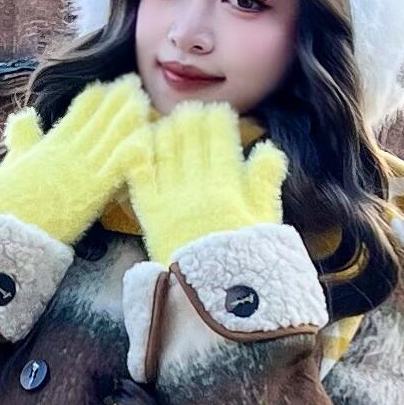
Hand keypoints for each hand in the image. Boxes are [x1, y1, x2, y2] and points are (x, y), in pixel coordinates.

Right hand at [0, 78, 154, 244]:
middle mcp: (71, 152)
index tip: (108, 83)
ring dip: (128, 118)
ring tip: (144, 100)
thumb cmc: (7, 198)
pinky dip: (131, 152)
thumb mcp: (13, 159)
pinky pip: (117, 168)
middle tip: (134, 81)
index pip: (78, 111)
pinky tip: (145, 139)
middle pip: (100, 119)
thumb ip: (23, 136)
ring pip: (111, 138)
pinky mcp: (93, 193)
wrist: (7, 227)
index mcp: (53, 143)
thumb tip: (26, 115)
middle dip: (117, 100)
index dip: (95, 96)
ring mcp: (83, 171)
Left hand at [127, 101, 288, 264]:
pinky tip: (135, 141)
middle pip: (192, 140)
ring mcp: (171, 197)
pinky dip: (138, 155)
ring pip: (165, 151)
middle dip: (191, 119)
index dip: (218, 120)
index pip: (221, 140)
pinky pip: (140, 177)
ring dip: (166, 131)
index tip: (217, 109)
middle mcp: (198, 186)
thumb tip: (268, 147)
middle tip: (189, 107)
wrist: (217, 297)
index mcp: (228, 185)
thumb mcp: (266, 221)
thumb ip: (265, 181)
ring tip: (166, 119)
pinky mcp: (150, 213)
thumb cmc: (247, 260)